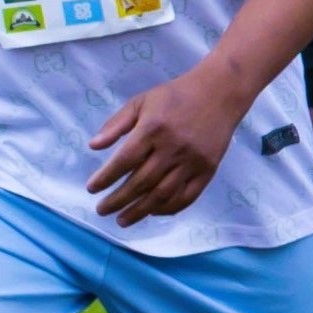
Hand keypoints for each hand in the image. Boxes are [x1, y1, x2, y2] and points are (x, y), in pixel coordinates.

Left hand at [86, 67, 251, 223]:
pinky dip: (169, 208)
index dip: (106, 177)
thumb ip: (116, 124)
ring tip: (122, 220)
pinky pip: (187, 196)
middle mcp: (173, 148)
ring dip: (140, 210)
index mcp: (154, 128)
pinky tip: (153, 212)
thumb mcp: (141, 101)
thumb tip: (93, 147)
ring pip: (163, 194)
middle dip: (118, 200)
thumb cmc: (176, 96)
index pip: (125, 160)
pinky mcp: (208, 169)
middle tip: (102, 210)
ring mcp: (193, 161)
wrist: (221, 92)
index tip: (92, 188)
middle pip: (141, 182)